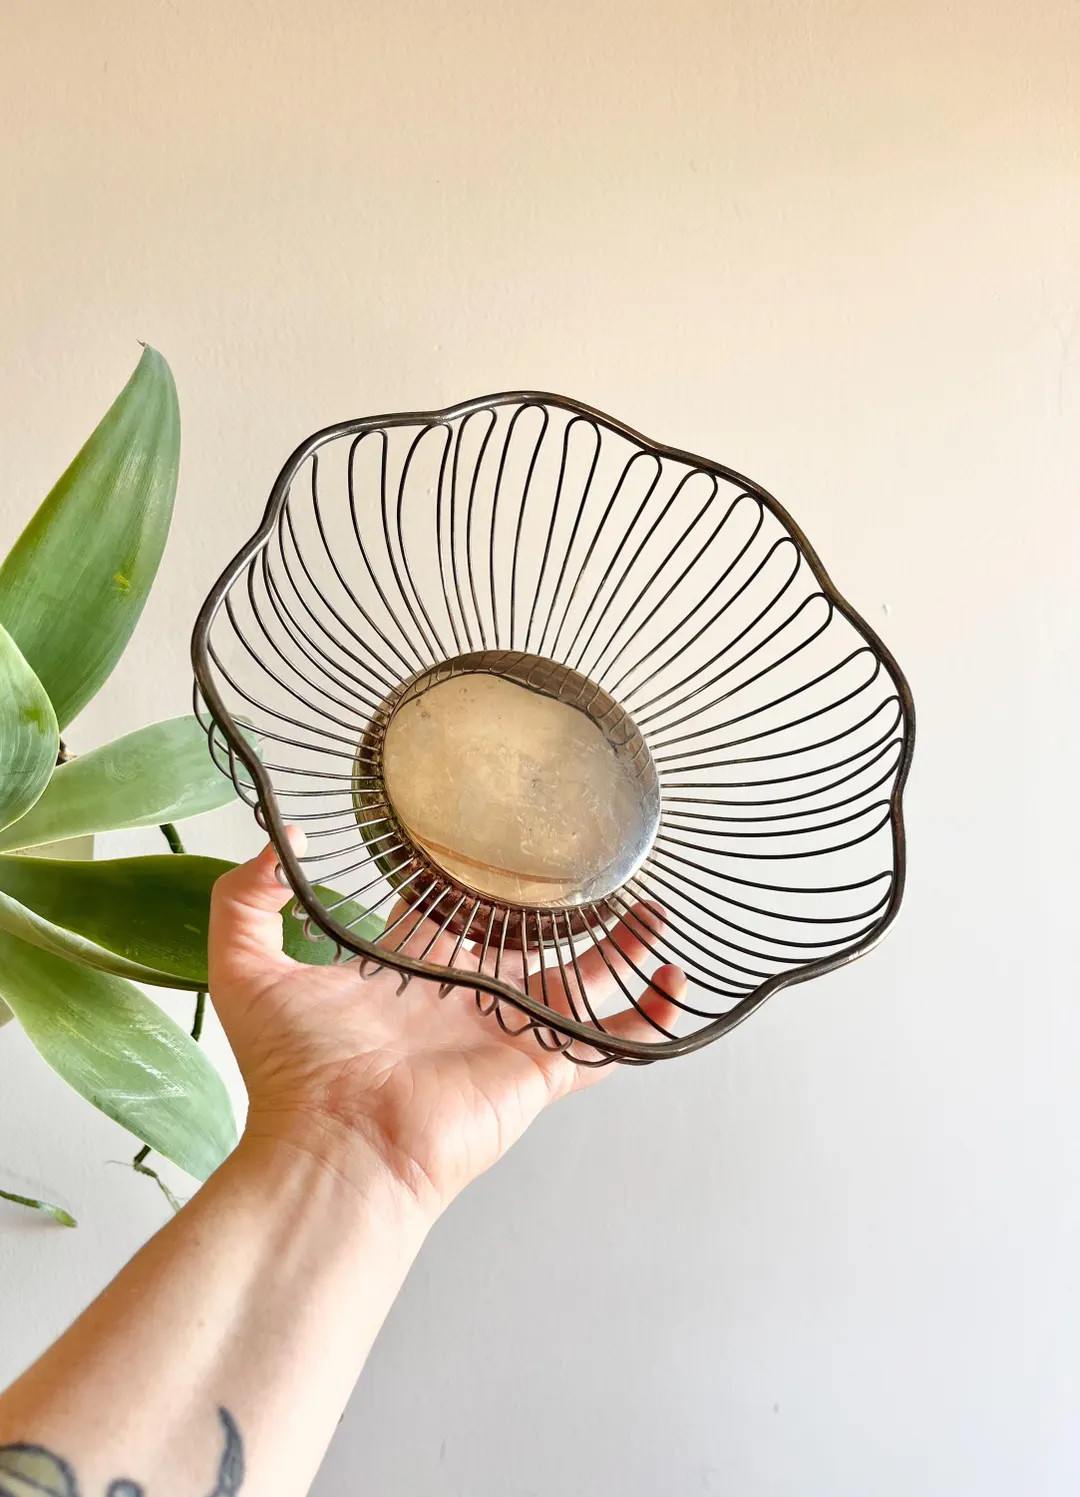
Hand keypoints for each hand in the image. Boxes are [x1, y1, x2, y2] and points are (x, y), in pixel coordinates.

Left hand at [208, 831, 684, 1216]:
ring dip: (618, 950)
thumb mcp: (246, 969)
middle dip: (556, 908)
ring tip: (652, 908)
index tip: (493, 837)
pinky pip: (607, 1042)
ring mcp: (506, 1037)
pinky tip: (675, 982)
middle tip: (590, 866)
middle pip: (524, 943)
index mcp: (406, 976)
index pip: (446, 914)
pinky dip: (647, 1019)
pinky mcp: (540, 1070)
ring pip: (578, 985)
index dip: (466, 878)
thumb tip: (281, 843)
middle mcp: (461, 1001)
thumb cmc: (293, 1073)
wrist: (334, 1147)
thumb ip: (247, 899)